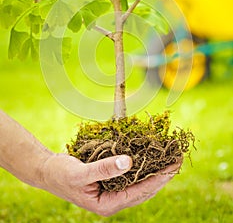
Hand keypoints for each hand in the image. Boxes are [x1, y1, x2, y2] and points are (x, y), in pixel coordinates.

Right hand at [40, 153, 181, 216]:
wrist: (48, 170)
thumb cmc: (61, 174)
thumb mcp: (81, 172)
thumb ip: (105, 169)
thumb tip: (130, 162)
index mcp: (108, 204)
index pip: (141, 191)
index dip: (159, 178)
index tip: (174, 164)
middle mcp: (114, 199)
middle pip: (145, 188)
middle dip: (163, 174)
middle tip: (178, 157)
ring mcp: (113, 190)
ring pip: (140, 181)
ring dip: (155, 169)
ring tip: (169, 156)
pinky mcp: (111, 180)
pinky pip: (131, 174)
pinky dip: (142, 165)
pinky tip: (149, 156)